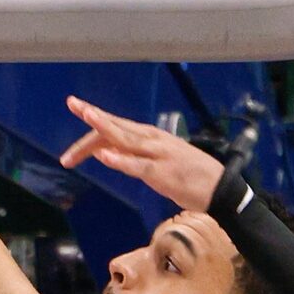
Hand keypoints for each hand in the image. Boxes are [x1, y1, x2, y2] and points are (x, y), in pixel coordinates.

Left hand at [60, 96, 227, 212]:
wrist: (220, 189)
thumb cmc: (189, 176)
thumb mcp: (157, 161)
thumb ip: (133, 155)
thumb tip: (108, 152)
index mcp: (150, 137)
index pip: (117, 126)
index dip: (95, 120)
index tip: (77, 108)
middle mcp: (153, 139)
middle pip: (117, 127)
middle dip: (93, 116)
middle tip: (73, 104)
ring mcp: (158, 154)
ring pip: (126, 138)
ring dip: (105, 126)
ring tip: (87, 115)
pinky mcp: (162, 172)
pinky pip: (137, 165)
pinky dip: (120, 160)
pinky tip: (104, 156)